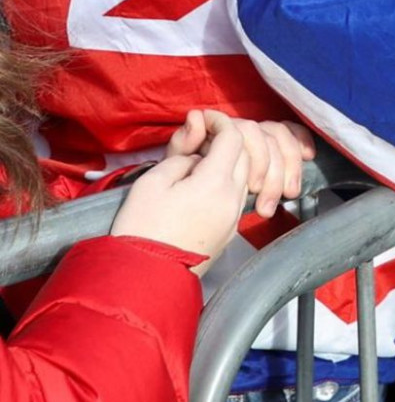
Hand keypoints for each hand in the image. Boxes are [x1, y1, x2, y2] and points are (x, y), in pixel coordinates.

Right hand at [110, 113, 251, 275]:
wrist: (142, 281)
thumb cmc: (141, 231)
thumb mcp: (152, 181)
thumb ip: (181, 150)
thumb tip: (198, 130)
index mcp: (216, 183)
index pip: (233, 137)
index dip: (218, 121)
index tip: (201, 120)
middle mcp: (233, 199)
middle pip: (245, 153)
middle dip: (226, 139)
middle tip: (197, 140)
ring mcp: (234, 218)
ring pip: (244, 174)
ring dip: (229, 161)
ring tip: (196, 163)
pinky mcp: (229, 232)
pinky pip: (237, 195)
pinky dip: (227, 181)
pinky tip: (201, 185)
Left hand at [166, 109, 314, 218]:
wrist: (182, 206)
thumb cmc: (179, 184)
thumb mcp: (174, 167)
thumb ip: (184, 143)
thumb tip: (198, 115)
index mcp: (219, 130)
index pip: (247, 131)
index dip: (256, 158)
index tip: (253, 188)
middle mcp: (240, 128)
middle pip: (270, 136)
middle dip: (274, 171)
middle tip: (266, 204)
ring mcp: (255, 137)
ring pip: (282, 139)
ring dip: (289, 168)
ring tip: (288, 195)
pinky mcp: (269, 148)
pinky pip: (291, 135)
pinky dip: (301, 141)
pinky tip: (308, 156)